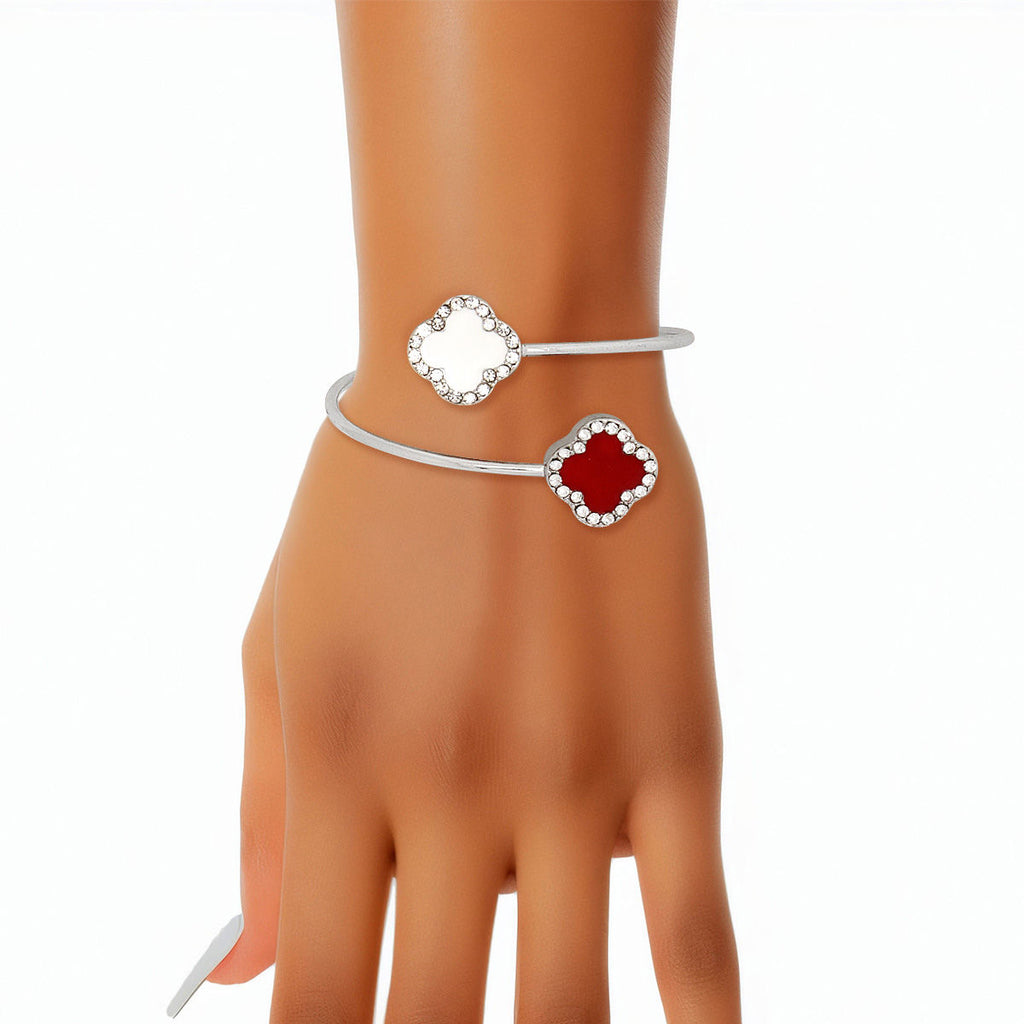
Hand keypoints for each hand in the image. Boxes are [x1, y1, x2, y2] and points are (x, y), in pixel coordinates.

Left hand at [207, 400, 739, 1022]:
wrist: (510, 365)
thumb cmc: (379, 494)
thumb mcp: (281, 639)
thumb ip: (259, 814)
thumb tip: (245, 971)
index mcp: (335, 760)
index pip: (316, 1000)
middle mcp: (448, 785)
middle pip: (431, 1022)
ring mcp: (572, 770)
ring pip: (564, 1004)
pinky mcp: (678, 740)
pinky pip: (698, 926)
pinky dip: (698, 1020)